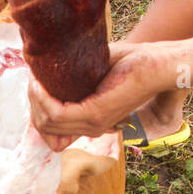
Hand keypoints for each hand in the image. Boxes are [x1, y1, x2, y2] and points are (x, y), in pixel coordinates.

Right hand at [28, 41, 182, 150]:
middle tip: (33, 80)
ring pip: (46, 122)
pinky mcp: (95, 113)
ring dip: (35, 99)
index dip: (38, 111)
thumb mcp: (98, 71)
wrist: (160, 64)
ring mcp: (93, 123)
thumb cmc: (134, 61)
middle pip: (44, 127)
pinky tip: (40, 83)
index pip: (52, 131)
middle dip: (32, 104)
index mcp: (91, 121)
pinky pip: (56, 114)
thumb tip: (52, 65)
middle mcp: (91, 127)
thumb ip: (79, 77)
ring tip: (35, 79)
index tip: (36, 87)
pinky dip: (43, 98)